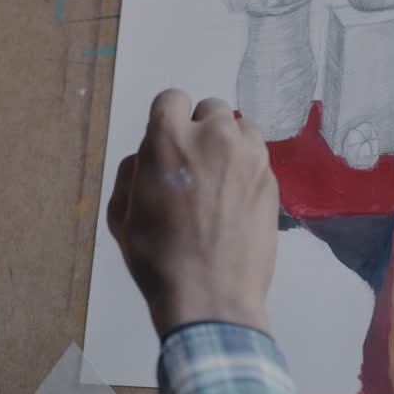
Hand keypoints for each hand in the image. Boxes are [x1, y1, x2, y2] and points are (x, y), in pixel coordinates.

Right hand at [107, 89, 277, 337]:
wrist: (210, 295)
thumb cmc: (158, 257)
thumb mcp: (121, 212)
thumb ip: (133, 171)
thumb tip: (148, 159)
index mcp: (170, 139)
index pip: (172, 98)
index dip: (166, 118)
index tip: (167, 140)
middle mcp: (214, 137)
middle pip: (211, 108)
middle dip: (200, 129)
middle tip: (192, 164)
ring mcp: (250, 157)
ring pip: (242, 128)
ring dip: (229, 143)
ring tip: (218, 178)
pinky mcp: (272, 181)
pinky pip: (258, 158)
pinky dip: (247, 169)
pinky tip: (234, 200)